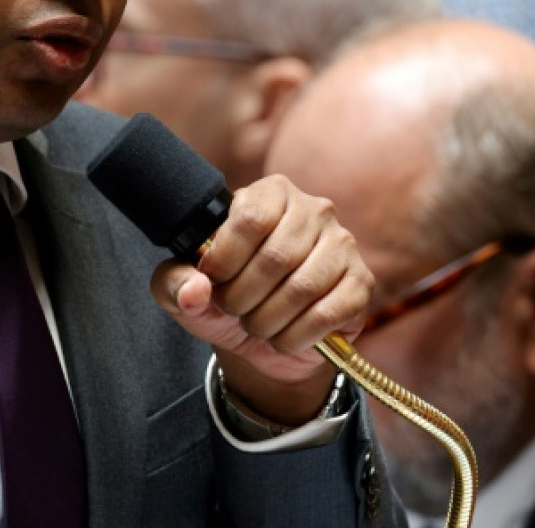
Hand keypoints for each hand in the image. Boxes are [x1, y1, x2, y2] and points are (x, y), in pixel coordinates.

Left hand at [149, 174, 372, 423]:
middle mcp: (312, 210)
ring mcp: (342, 244)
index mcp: (269, 194)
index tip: (212, 281)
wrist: (264, 340)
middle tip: (233, 310)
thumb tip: (195, 290)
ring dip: (268, 320)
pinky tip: (284, 337)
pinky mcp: (360, 282)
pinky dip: (295, 336)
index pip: (250, 217)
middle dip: (243, 297)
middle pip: (276, 256)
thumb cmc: (226, 298)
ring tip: (256, 325)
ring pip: (302, 288)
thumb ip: (174, 282)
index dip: (225, 259)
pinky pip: (327, 314)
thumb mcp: (185, 290)